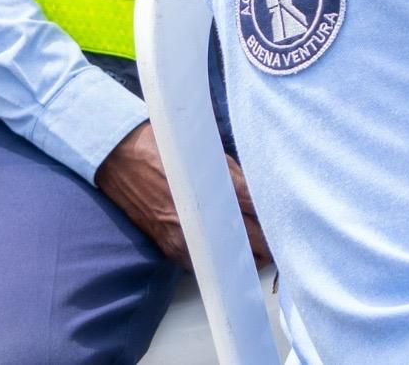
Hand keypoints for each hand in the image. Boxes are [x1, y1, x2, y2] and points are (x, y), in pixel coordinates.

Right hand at [98, 121, 268, 267]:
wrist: (122, 154)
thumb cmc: (168, 146)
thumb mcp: (210, 153)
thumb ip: (236, 178)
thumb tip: (259, 196)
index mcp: (218, 189)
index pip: (261, 216)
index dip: (277, 224)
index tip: (286, 225)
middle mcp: (202, 217)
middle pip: (251, 244)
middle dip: (267, 244)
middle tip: (277, 240)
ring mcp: (183, 235)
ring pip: (227, 260)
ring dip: (245, 257)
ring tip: (256, 248)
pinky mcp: (167, 245)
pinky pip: (201, 263)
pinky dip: (217, 260)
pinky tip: (227, 252)